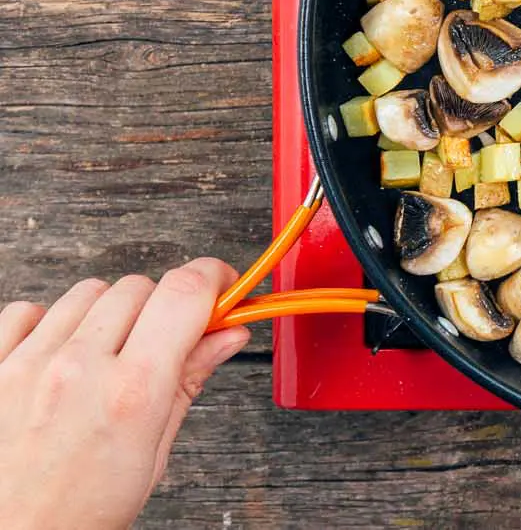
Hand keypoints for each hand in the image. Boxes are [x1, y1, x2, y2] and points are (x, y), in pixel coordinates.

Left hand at [0, 259, 249, 529]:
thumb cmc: (78, 514)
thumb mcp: (153, 455)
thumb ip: (189, 381)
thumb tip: (227, 335)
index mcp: (131, 394)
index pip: (185, 293)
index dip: (214, 278)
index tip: (222, 287)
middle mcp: (77, 369)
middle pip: (140, 287)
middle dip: (162, 309)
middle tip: (162, 345)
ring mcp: (28, 365)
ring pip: (89, 292)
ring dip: (108, 315)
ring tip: (105, 359)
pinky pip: (28, 309)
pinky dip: (50, 325)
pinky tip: (61, 358)